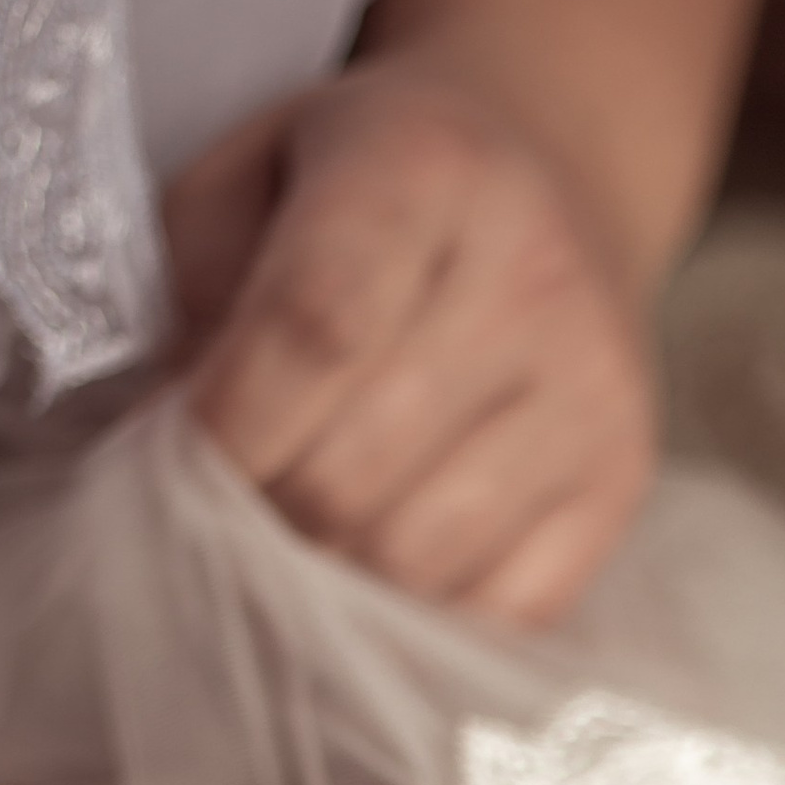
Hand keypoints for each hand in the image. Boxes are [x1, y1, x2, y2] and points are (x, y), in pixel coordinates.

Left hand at [163, 64, 653, 625]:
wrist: (548, 174)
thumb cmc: (364, 186)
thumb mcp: (254, 177)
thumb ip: (196, 295)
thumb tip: (162, 448)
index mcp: (426, 169)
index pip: (316, 333)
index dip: (225, 431)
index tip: (166, 465)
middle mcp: (532, 275)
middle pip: (355, 473)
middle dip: (260, 518)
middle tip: (217, 515)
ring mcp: (593, 388)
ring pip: (418, 560)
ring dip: (329, 578)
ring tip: (291, 539)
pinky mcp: (622, 477)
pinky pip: (499, 610)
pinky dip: (415, 615)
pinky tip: (376, 567)